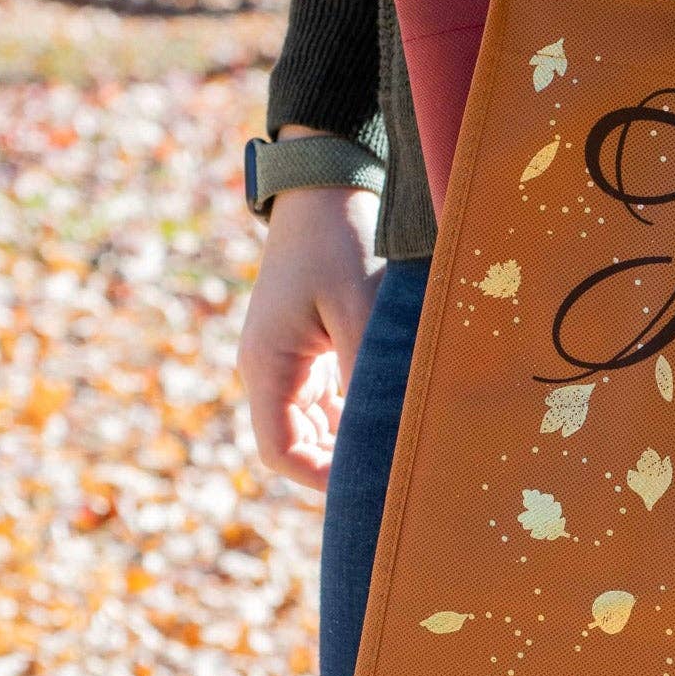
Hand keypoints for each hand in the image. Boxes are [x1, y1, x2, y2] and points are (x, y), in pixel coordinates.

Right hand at [238, 169, 384, 492]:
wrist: (328, 186)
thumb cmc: (340, 241)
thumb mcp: (358, 306)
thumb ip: (365, 369)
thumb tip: (383, 428)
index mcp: (268, 365)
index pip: (281, 450)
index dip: (321, 479)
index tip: (371, 489)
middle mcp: (271, 368)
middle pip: (299, 443)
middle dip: (342, 464)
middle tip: (400, 476)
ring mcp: (291, 358)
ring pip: (319, 423)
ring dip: (355, 437)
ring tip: (406, 449)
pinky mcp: (314, 345)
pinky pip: (333, 396)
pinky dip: (361, 410)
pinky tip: (400, 413)